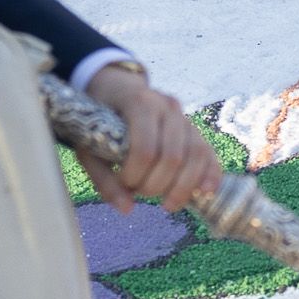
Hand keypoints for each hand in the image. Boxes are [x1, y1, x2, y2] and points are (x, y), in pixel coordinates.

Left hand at [80, 64, 221, 212]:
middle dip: (157, 184)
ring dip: (183, 187)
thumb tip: (127, 209)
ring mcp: (183, 115)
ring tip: (168, 205)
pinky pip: (208, 151)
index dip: (136, 174)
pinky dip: (210, 173)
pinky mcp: (192, 126)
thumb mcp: (89, 147)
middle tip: (141, 193)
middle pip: (173, 156)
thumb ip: (104, 179)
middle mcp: (166, 106)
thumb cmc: (98, 120)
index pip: (145, 148)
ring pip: (196, 155)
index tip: (124, 183)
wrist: (115, 89)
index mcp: (138, 103)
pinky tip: (205, 192)